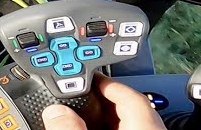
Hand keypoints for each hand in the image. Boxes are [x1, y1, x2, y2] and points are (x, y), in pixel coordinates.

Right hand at [42, 75, 166, 129]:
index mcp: (145, 127)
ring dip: (109, 118)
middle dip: (105, 99)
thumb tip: (55, 112)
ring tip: (86, 116)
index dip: (108, 82)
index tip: (90, 77)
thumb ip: (71, 127)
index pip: (131, 94)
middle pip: (132, 107)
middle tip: (83, 95)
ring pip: (133, 124)